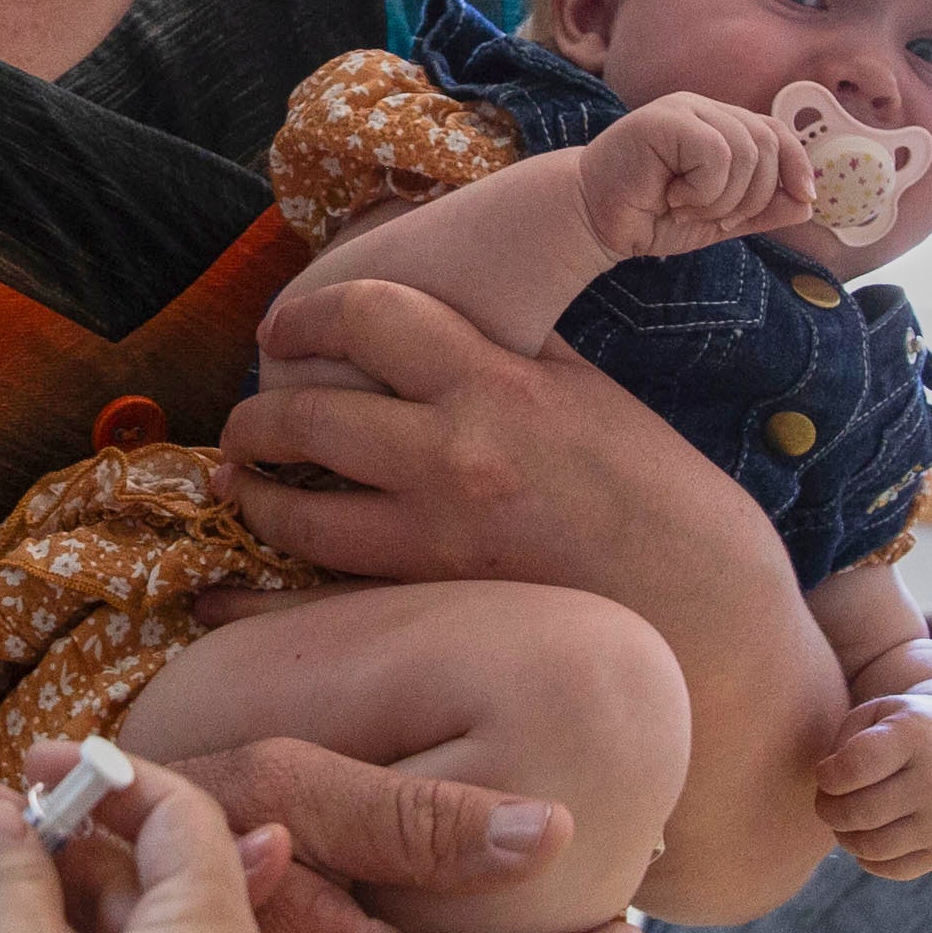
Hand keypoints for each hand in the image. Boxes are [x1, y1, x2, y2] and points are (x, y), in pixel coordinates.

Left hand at [221, 278, 772, 611]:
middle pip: (306, 418)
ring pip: (298, 517)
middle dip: (255, 419)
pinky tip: (221, 602)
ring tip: (244, 486)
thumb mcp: (586, 395)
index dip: (306, 315)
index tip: (283, 329)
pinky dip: (256, 608)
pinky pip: (317, 609)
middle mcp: (454, 461)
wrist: (710, 618)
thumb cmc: (662, 500)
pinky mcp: (434, 616)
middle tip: (244, 425)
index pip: (369, 317)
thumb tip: (439, 316)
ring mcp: (436, 547)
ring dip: (253, 497)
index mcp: (497, 385)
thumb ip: (505, 354)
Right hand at [578, 94, 818, 260]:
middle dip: (753, 196)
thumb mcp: (719, 219)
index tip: (806, 199)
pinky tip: (673, 197)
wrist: (593, 220)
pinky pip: (716, 153)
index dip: (797, 166)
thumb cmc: (651, 216)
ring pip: (746, 151)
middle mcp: (705, 109)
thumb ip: (762, 210)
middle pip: (768, 144)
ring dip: (723, 199)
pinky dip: (703, 190)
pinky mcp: (663, 119)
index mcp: (720, 124)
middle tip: (713, 217)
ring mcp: (683, 109)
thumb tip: (808, 204)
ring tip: (686, 208)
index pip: (778, 133)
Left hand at [816, 678, 931, 880]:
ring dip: (844, 836)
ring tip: (844, 818)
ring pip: (871, 847)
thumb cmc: (905, 732)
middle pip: (858, 812)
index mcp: (917, 735)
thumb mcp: (876, 714)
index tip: (826, 772)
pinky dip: (867, 857)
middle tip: (827, 799)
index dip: (827, 775)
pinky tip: (869, 834)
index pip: (854, 766)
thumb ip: (842, 743)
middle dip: (828, 809)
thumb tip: (827, 792)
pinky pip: (890, 869)